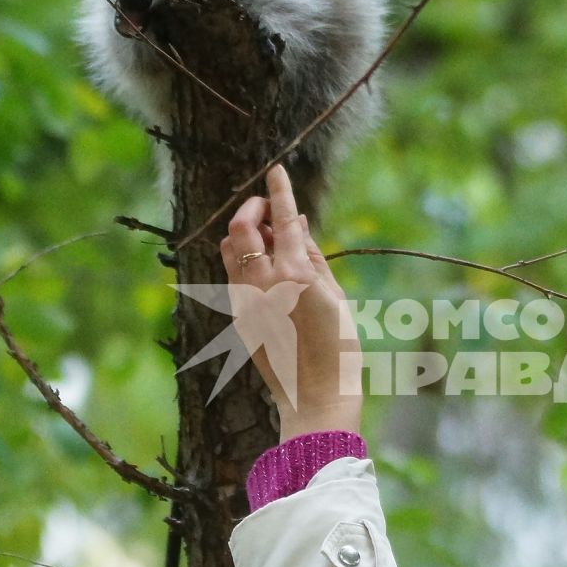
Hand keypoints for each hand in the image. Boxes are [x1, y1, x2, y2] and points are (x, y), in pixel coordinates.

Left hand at [222, 164, 363, 440]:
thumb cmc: (338, 348)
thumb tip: (300, 223)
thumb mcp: (335, 296)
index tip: (276, 169)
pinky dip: (244, 260)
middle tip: (267, 205)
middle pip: (240, 227)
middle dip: (251, 208)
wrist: (314, 397)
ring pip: (228, 250)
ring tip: (269, 238)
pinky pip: (233, 275)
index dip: (279, 190)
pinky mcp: (238, 317)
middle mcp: (261, 283)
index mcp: (293, 274)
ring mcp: (244, 301)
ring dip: (245, 234)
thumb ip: (314, 256)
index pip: (283, 219)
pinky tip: (267, 269)